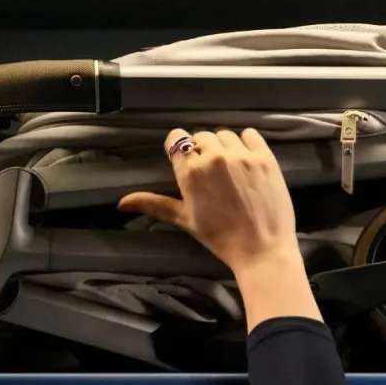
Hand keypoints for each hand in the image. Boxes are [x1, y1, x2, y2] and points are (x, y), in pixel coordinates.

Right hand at [116, 128, 299, 272]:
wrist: (262, 249)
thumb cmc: (221, 238)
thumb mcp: (184, 220)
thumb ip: (153, 204)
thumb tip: (121, 203)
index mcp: (190, 172)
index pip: (176, 139)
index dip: (179, 149)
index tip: (186, 162)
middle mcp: (214, 157)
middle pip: (201, 137)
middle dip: (202, 150)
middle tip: (210, 174)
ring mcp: (241, 155)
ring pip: (225, 135)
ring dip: (224, 147)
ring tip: (230, 170)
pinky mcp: (265, 156)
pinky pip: (250, 135)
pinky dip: (247, 143)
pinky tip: (246, 161)